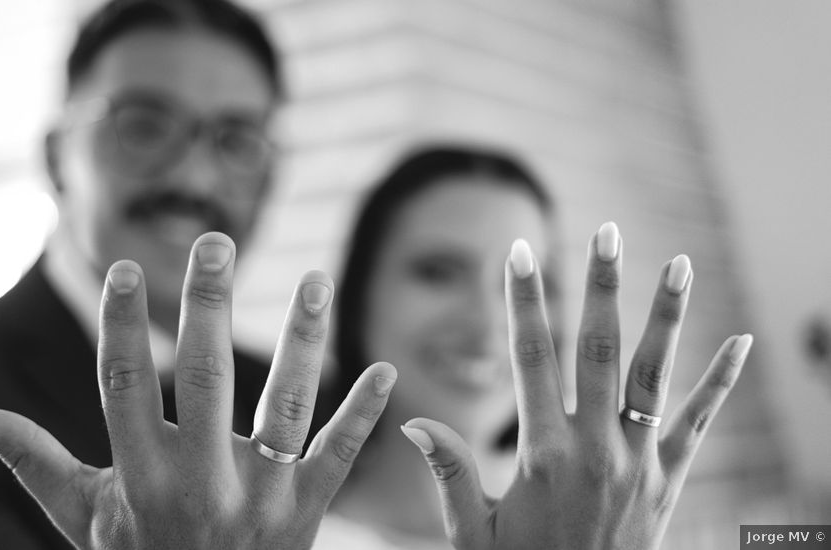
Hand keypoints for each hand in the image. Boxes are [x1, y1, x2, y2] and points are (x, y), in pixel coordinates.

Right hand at [0, 232, 395, 548]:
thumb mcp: (81, 516)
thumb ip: (33, 460)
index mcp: (141, 480)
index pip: (126, 388)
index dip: (125, 326)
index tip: (128, 269)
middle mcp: (203, 485)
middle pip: (206, 381)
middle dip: (209, 307)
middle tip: (217, 242)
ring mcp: (263, 498)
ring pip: (285, 404)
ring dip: (302, 339)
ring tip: (314, 278)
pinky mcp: (309, 510)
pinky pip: (339, 455)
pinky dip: (363, 412)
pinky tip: (386, 369)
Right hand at [401, 222, 751, 549]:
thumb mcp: (472, 533)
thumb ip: (448, 472)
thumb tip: (414, 421)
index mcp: (543, 455)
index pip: (529, 360)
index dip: (522, 303)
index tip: (518, 254)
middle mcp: (596, 449)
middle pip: (599, 351)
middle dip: (601, 287)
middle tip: (607, 233)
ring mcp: (639, 462)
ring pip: (654, 375)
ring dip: (666, 316)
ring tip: (678, 263)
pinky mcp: (668, 479)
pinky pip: (698, 422)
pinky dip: (720, 380)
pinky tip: (741, 339)